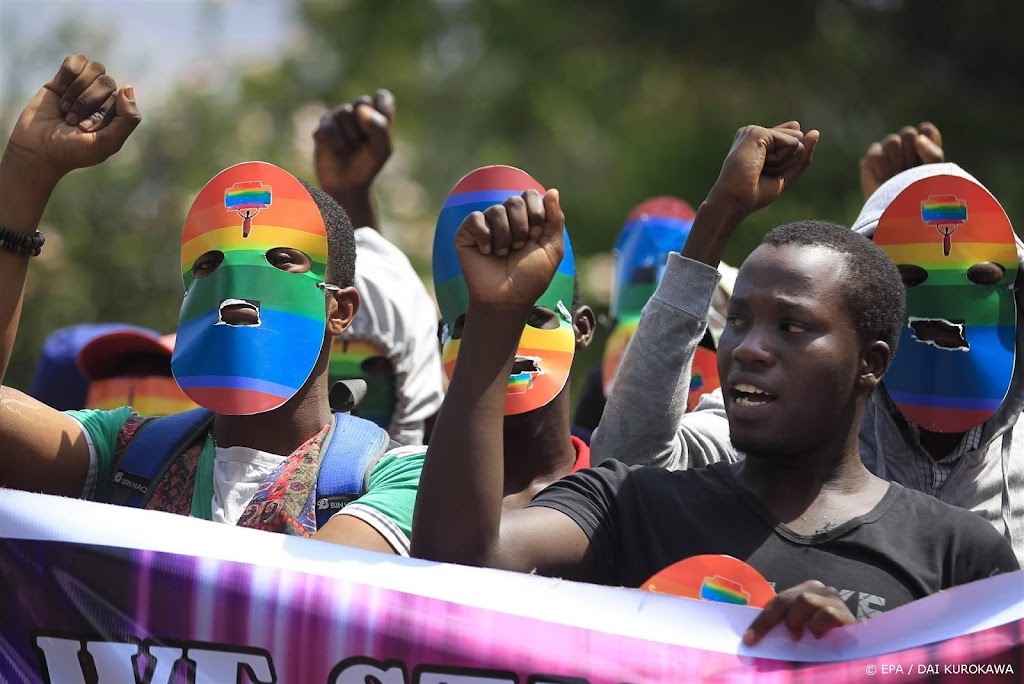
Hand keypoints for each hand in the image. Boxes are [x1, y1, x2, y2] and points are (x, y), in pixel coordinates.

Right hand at [3, 53, 140, 185]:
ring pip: (95, 68)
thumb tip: (128, 87)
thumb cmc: (73, 150)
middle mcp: (104, 99)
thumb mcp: (107, 143)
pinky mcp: (64, 78)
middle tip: (72, 121)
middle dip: (87, 101)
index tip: (84, 129)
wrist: (37, 149)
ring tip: (65, 109)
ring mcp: (85, 87)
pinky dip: (70, 74)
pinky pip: (78, 59)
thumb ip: (127, 120)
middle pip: (107, 81)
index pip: (120, 98)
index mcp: (117, 114)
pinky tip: (60, 90)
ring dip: (78, 89)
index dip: (100, 112)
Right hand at [313, 90, 394, 195]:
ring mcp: (338, 117)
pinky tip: (337, 150)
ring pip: (344, 112)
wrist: (346, 185)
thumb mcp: (382, 149)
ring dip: (350, 137)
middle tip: (363, 143)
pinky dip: (336, 143)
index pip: (382, 97)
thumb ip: (379, 127)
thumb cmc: (367, 165)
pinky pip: (329, 126)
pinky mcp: (322, 127)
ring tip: (349, 148)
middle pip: (362, 101)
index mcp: (376, 115)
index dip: (381, 110)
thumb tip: (360, 110)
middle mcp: (357, 111)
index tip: (379, 130)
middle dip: (364, 126)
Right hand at [455, 189, 564, 308]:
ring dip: (505, 236)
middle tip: (519, 248)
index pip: (531, 195)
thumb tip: (553, 191)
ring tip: (503, 254)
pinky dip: (485, 235)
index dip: (536, 213)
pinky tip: (487, 252)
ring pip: (496, 210)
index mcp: (527, 220)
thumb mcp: (552, 249)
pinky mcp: (467, 233)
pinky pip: (476, 218)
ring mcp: (486, 225)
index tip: (537, 237)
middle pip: (515, 200)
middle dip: (522, 227)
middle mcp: (506, 219)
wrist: (507, 299)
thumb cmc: (530, 278)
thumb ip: (555, 220)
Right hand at [705, 122, 818, 220]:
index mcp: (759, 140)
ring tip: (759, 170)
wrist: (734, 202)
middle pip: (798, 139)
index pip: (794, 139)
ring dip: (783, 162)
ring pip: (796, 140)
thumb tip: (814, 132)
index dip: (788, 161)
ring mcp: (755, 131)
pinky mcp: (757, 132)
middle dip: (787, 161)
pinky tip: (760, 165)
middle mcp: (756, 132)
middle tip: (762, 173)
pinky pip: (791, 143)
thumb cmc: (754, 193)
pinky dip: (781, 160)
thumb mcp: (785, 174)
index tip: (764, 174)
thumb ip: (802, 155)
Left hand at [743, 580, 855, 645]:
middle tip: (761, 640)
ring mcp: (834, 599)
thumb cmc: (820, 648)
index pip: (776, 602)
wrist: (850, 659)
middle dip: (770, 620)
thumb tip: (752, 642)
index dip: (761, 620)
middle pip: (786, 597)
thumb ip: (778, 636)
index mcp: (803, 594)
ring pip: (804, 599)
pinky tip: (818, 637)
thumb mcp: (795, 641)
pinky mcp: (847, 614)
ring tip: (798, 638)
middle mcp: (818, 592)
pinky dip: (817, 625)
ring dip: (794, 621)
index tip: (749, 640)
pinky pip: (827, 613)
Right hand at [860, 122, 942, 199]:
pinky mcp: (869, 161)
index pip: (926, 130)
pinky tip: (883, 180)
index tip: (925, 165)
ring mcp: (885, 153)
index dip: (927, 145)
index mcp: (924, 148)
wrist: (895, 219)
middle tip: (910, 174)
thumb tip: (917, 136)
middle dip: (910, 155)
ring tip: (896, 179)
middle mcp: (904, 147)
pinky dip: (880, 166)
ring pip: (891, 141)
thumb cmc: (919, 198)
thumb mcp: (934, 176)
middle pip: (908, 134)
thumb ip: (932, 153)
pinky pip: (875, 152)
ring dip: (896, 162)